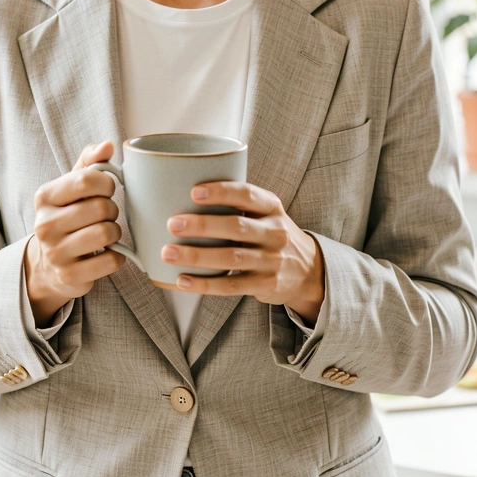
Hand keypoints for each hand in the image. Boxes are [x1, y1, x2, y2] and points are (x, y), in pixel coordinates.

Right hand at [23, 140, 125, 325]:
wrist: (48, 264)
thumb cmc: (68, 215)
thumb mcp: (72, 186)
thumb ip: (91, 161)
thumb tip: (108, 145)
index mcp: (45, 197)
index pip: (88, 180)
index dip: (108, 183)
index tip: (107, 189)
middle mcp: (45, 225)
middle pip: (100, 208)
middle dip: (112, 210)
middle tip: (105, 215)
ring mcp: (55, 253)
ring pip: (107, 233)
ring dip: (114, 232)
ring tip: (105, 232)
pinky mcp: (70, 277)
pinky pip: (111, 261)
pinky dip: (117, 256)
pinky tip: (106, 253)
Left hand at [160, 181, 324, 322]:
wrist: (309, 270)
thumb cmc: (270, 233)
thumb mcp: (266, 212)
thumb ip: (238, 202)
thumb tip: (183, 190)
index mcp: (272, 207)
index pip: (247, 194)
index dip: (221, 192)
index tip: (193, 192)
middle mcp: (275, 232)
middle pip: (236, 227)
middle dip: (202, 225)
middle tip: (172, 223)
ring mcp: (271, 261)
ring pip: (230, 258)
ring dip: (197, 256)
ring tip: (168, 253)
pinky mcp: (265, 285)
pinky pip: (230, 286)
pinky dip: (204, 284)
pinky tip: (182, 280)